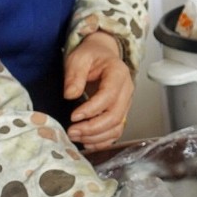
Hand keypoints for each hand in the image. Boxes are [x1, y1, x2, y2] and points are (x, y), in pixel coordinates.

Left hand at [64, 32, 133, 150]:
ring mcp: (125, 103)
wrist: (103, 55)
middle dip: (92, 128)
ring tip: (76, 136)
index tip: (73, 116)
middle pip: (115, 116)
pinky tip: (87, 142)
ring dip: (96, 136)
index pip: (109, 96)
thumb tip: (70, 95)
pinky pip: (116, 132)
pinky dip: (103, 141)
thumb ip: (74, 75)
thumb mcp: (79, 58)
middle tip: (72, 131)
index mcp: (118, 73)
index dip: (92, 109)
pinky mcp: (120, 112)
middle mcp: (126, 90)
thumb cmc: (91, 55)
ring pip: (116, 127)